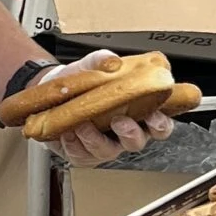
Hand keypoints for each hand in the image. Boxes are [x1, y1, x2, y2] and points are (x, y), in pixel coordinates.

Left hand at [33, 51, 174, 166]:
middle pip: (137, 142)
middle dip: (130, 134)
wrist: (55, 94)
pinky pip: (82, 155)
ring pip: (107, 151)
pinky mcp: (84, 155)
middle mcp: (124, 134)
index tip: (153, 114)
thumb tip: (111, 60)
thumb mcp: (91, 67)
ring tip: (83, 124)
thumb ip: (102, 60)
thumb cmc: (83, 84)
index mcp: (137, 114)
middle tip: (118, 121)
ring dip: (95, 139)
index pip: (160, 125)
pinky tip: (68, 132)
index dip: (161, 123)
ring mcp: (105, 146)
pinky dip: (74, 144)